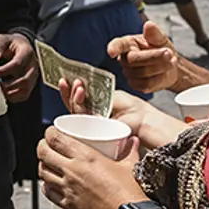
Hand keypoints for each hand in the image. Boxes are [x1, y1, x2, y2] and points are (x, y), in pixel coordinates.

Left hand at [0, 33, 37, 102]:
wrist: (21, 47)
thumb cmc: (11, 44)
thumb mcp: (3, 39)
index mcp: (27, 52)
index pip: (18, 64)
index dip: (5, 70)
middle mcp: (33, 66)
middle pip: (24, 80)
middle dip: (7, 85)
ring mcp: (34, 76)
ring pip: (25, 90)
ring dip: (10, 92)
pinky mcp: (31, 84)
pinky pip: (24, 95)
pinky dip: (13, 97)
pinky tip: (3, 94)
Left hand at [37, 127, 146, 208]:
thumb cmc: (129, 193)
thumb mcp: (129, 166)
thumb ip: (129, 150)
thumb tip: (132, 141)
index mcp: (85, 157)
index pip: (55, 138)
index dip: (49, 133)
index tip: (52, 132)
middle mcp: (72, 171)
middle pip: (43, 153)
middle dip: (42, 147)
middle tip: (46, 146)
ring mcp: (67, 188)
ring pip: (42, 172)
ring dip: (43, 166)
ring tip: (48, 164)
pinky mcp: (67, 204)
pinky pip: (47, 191)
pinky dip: (46, 185)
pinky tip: (51, 183)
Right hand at [59, 81, 177, 149]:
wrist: (143, 119)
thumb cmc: (132, 107)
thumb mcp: (110, 94)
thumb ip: (94, 94)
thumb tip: (77, 86)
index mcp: (96, 107)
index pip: (78, 99)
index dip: (70, 90)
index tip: (66, 79)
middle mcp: (92, 116)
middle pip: (73, 105)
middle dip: (68, 93)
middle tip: (69, 81)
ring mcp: (91, 124)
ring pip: (75, 111)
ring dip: (73, 97)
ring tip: (78, 86)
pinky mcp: (93, 129)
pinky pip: (80, 117)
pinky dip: (78, 105)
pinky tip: (80, 93)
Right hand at [107, 21, 178, 92]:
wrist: (169, 65)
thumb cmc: (160, 49)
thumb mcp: (160, 38)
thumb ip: (155, 33)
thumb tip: (149, 25)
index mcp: (128, 44)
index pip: (117, 45)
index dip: (114, 48)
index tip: (111, 52)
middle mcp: (125, 59)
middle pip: (134, 60)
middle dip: (154, 57)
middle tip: (168, 53)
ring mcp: (129, 73)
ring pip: (142, 73)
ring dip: (160, 67)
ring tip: (169, 61)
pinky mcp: (136, 85)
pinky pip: (147, 84)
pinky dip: (160, 78)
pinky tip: (164, 72)